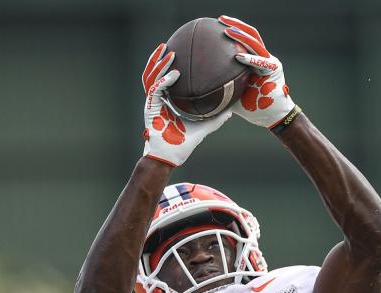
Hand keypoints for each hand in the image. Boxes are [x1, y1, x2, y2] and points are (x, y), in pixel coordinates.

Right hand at [141, 42, 230, 165]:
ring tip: (168, 52)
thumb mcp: (203, 129)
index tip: (176, 54)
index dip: (167, 67)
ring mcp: (151, 104)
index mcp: (165, 103)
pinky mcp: (150, 108)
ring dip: (159, 64)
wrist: (169, 158)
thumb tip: (231, 112)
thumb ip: (215, 119)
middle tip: (167, 46)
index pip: (164, 80)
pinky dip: (164, 80)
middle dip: (158, 59)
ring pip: (152, 78)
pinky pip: (156, 90)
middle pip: (154, 75)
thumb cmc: (182, 145)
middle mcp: (156, 101)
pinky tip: (175, 73)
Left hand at [218, 16, 295, 128]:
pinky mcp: (275, 70)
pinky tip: (237, 55)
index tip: (215, 25)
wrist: (271, 117)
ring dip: (241, 36)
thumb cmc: (251, 107)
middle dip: (235, 25)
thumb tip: (197, 87)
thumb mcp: (231, 94)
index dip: (232, 30)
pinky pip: (261, 62)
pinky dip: (250, 59)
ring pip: (256, 43)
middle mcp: (263, 58)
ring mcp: (270, 62)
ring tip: (227, 30)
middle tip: (220, 20)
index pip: (243, 40)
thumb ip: (220, 86)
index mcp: (254, 61)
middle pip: (250, 34)